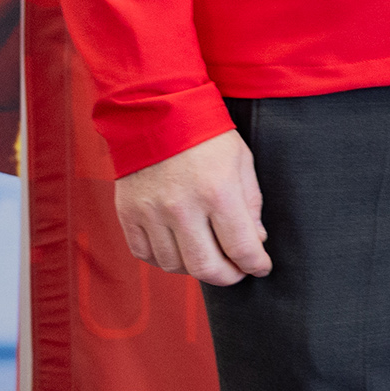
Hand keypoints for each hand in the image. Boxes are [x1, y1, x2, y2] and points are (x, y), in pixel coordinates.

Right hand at [115, 129, 271, 285]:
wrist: (157, 113)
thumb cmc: (207, 136)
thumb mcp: (242, 162)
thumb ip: (250, 204)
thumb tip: (255, 241)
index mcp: (218, 192)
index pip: (241, 248)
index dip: (256, 265)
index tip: (261, 268)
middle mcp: (182, 207)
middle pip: (206, 268)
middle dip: (228, 277)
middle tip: (237, 272)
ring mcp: (151, 213)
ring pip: (174, 265)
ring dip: (196, 269)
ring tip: (209, 256)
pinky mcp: (128, 214)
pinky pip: (145, 254)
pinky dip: (165, 259)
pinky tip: (179, 249)